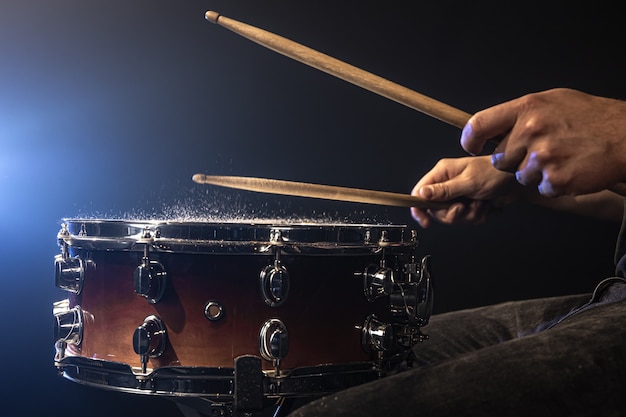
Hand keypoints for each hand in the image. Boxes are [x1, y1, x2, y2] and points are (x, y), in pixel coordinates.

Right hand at [410, 156, 522, 227]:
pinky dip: (476, 215)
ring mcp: (457, 194)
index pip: (419, 192)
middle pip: (435, 209)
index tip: (425, 220)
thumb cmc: (495, 172)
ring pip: (451, 216)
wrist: (517, 180)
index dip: (419, 208)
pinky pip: (464, 218)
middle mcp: (447, 183)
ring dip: (468, 215)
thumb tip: (422, 193)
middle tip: (464, 207)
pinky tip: (485, 205)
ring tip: (479, 204)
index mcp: (443, 172)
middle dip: (452, 214)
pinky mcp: (467, 203)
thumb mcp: (468, 182)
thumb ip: (444, 190)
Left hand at [460, 88, 625, 196]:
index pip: (479, 124)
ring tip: (559, 158)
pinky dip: (553, 184)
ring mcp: (542, 157)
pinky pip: (540, 188)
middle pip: (500, 158)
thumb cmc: (590, 117)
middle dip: (514, 160)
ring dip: (535, 173)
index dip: (471, 139)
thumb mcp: (552, 101)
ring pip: (519, 176)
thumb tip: (492, 127)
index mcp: (526, 108)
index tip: (473, 146)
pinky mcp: (555, 179)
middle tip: (540, 152)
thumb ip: (520, 114)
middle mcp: (531, 131)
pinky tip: (569, 169)